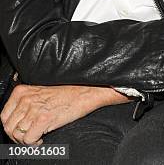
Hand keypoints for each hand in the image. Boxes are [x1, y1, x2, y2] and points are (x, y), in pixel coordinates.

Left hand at [0, 84, 128, 143]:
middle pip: (9, 127)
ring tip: (37, 136)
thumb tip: (12, 121)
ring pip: (17, 135)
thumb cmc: (65, 93)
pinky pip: (28, 140)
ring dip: (27, 140)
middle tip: (29, 136)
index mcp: (22, 91)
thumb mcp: (40, 93)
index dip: (11, 127)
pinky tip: (42, 138)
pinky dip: (34, 144)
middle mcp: (25, 99)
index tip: (20, 130)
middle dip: (18, 136)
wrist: (83, 92)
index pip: (4, 116)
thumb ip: (24, 103)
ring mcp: (33, 109)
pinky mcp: (43, 119)